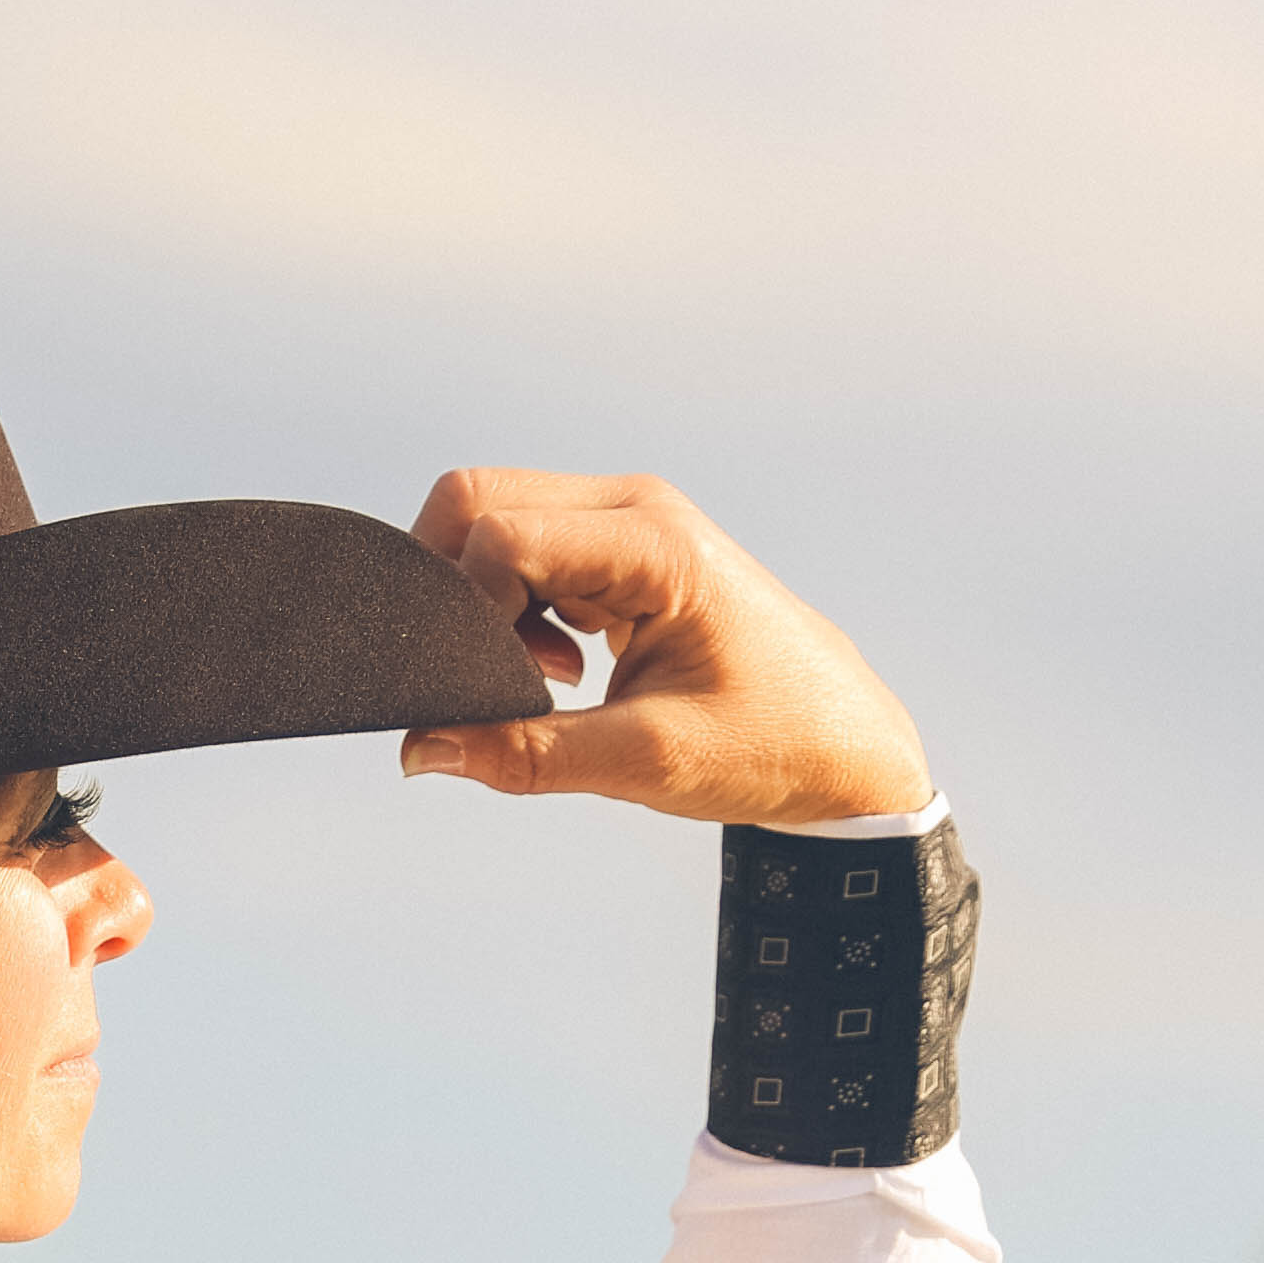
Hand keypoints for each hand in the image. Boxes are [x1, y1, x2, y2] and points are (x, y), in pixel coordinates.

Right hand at [399, 470, 928, 822]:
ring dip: (488, 602)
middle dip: (454, 589)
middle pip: (480, 500)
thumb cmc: (770, 744)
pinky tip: (559, 666)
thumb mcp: (643, 762)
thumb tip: (423, 750)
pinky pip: (528, 550)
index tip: (496, 686)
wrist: (840, 746)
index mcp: (652, 543)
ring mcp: (629, 522)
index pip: (499, 534)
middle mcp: (636, 509)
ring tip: (545, 677)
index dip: (467, 613)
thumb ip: (523, 753)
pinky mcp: (622, 551)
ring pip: (496, 521)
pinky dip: (514, 607)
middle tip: (490, 674)